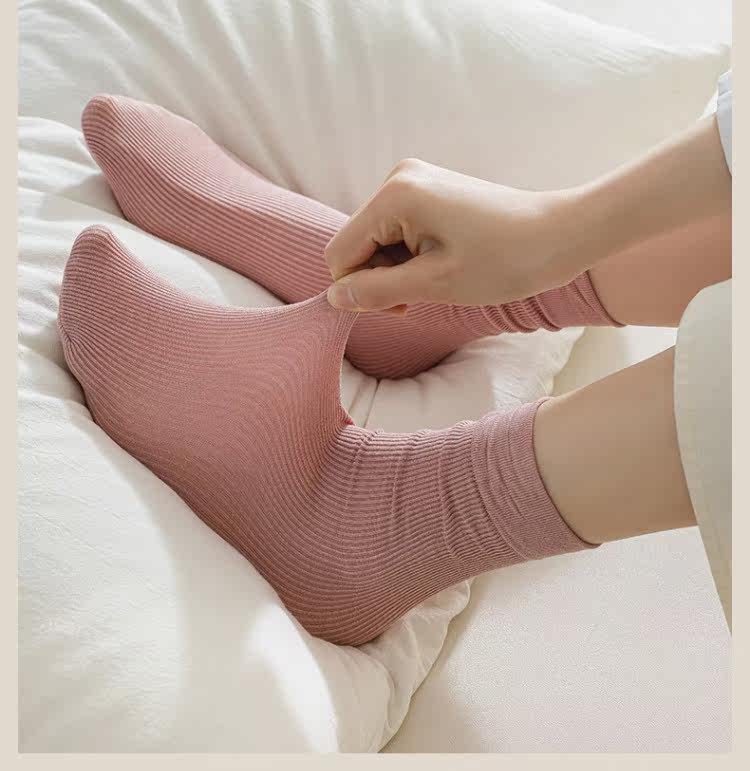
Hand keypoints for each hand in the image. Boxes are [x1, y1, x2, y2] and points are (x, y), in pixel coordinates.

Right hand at [324, 158, 582, 311]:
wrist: (561, 234)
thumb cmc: (505, 260)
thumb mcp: (434, 284)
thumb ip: (376, 292)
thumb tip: (333, 299)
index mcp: (394, 195)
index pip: (340, 253)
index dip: (359, 290)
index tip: (402, 307)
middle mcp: (399, 178)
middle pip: (358, 245)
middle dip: (380, 279)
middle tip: (422, 298)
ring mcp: (415, 180)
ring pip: (378, 241)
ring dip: (398, 270)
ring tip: (438, 282)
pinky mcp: (430, 189)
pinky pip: (399, 231)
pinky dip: (412, 256)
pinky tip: (441, 265)